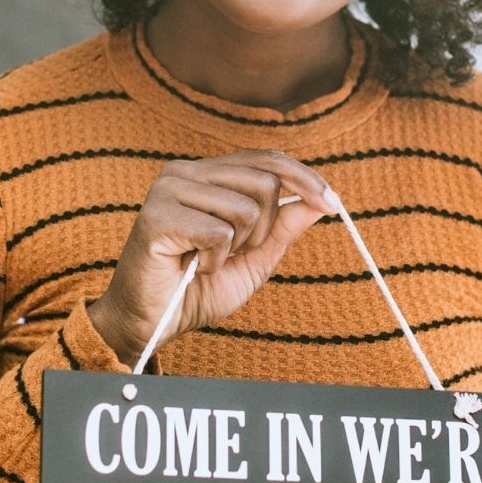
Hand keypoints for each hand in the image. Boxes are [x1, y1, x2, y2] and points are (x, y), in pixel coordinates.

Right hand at [88, 150, 340, 365]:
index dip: (305, 179)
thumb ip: (282, 228)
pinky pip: (218, 233)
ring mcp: (168, 189)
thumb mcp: (253, 259)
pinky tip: (190, 267)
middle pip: (265, 181)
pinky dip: (213, 260)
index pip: (267, 159)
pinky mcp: (157, 215)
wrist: (149, 323)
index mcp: (208, 174)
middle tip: (233, 254)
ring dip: (236, 248)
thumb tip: (319, 201)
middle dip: (263, 229)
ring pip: (245, 208)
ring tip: (205, 261)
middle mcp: (185, 171)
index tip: (333, 205)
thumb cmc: (195, 291)